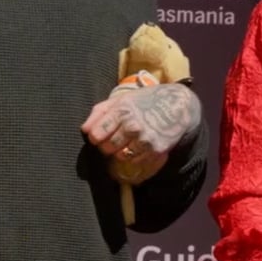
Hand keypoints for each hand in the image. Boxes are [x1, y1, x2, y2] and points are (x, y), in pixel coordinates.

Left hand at [82, 83, 199, 178]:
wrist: (176, 104)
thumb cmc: (145, 101)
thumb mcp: (121, 99)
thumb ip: (100, 112)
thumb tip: (84, 129)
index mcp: (121, 110)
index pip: (96, 134)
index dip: (95, 137)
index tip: (100, 135)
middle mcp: (132, 125)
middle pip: (107, 147)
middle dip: (107, 146)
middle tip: (115, 139)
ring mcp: (145, 138)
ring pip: (121, 156)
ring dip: (120, 152)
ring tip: (127, 143)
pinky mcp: (156, 149)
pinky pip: (136, 161)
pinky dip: (135, 156)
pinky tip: (140, 146)